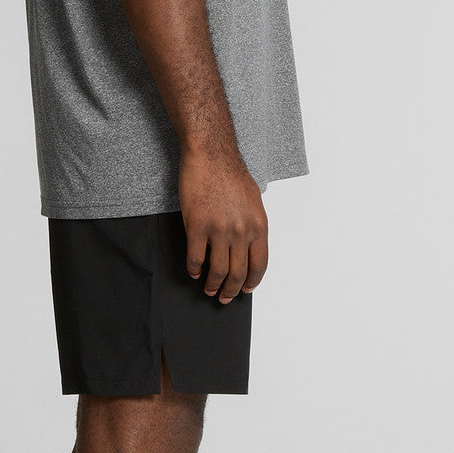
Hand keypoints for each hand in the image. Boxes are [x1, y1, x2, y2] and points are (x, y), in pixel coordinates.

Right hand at [178, 148, 268, 303]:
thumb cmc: (231, 173)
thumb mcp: (254, 201)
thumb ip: (252, 225)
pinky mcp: (196, 227)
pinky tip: (193, 271)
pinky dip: (194, 269)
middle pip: (238, 272)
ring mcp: (219, 231)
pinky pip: (195, 257)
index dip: (252, 281)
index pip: (259, 264)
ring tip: (209, 289)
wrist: (211, 155)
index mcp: (259, 226)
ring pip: (217, 270)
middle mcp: (241, 231)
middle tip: (226, 297)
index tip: (246, 288)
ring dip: (212, 284)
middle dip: (231, 290)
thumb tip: (248, 246)